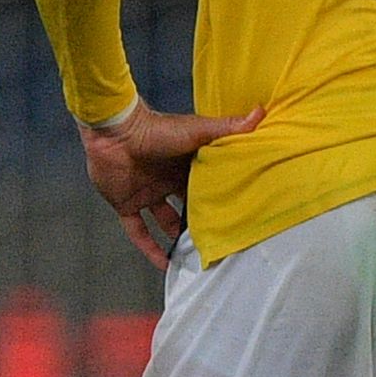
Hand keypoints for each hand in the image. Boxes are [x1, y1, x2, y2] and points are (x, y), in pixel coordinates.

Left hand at [82, 103, 262, 267]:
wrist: (114, 132)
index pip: (206, 186)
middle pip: (187, 206)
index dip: (220, 199)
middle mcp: (167, 180)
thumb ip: (228, 127)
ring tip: (195, 256)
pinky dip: (149, 248)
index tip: (237, 215)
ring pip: (165, 221)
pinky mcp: (127, 203)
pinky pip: (138, 231)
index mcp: (186, 164)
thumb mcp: (198, 131)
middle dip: (200, 222)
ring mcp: (147, 193)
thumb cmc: (156, 129)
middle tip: (219, 241)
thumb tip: (261, 112)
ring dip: (176, 239)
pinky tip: (163, 264)